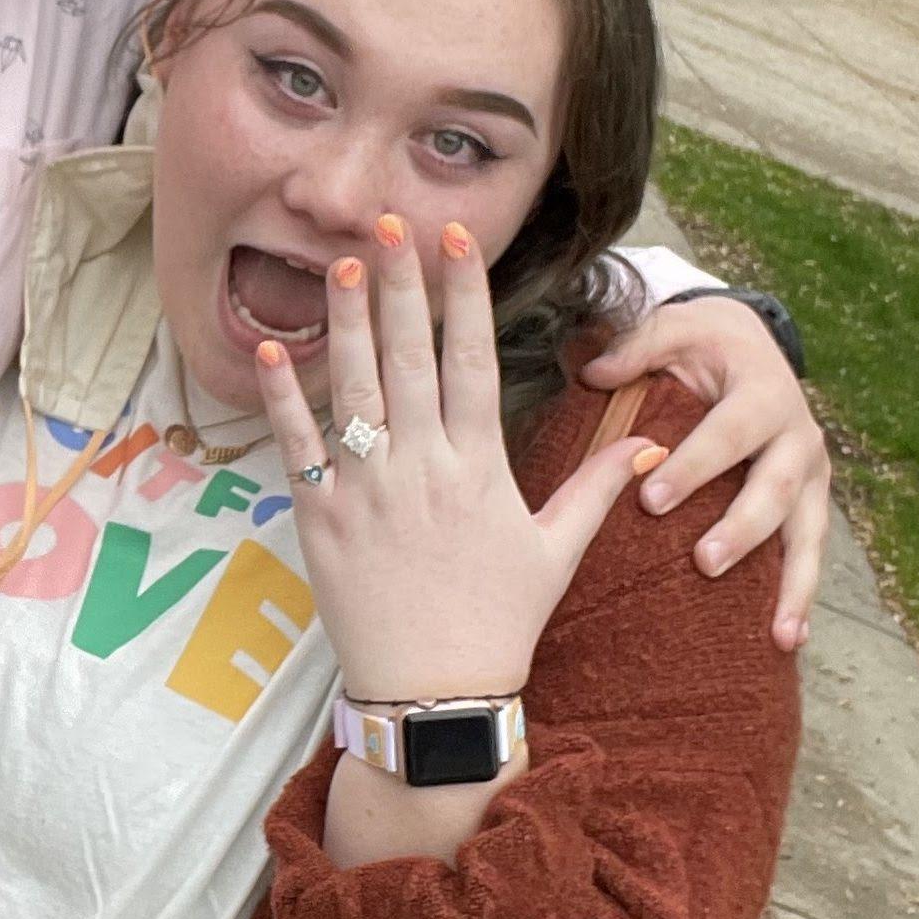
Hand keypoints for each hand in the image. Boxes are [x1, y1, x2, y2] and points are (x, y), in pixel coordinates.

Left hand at [250, 215, 664, 719]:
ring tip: (340, 263)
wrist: (433, 695)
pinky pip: (296, 448)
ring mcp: (368, 491)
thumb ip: (595, 490)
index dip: (465, 296)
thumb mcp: (555, 552)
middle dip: (400, 285)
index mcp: (481, 466)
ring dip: (344, 322)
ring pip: (353, 389)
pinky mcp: (321, 519)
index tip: (456, 242)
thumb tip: (648, 446)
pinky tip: (270, 349)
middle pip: (409, 358)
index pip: (474, 360)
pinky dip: (282, 399)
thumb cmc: (498, 623)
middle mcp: (423, 467)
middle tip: (390, 223)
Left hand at [577, 294, 830, 650]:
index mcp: (764, 391)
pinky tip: (788, 640)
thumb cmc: (702, 344)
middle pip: (774, 488)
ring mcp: (811, 475)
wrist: (754, 345)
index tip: (653, 499)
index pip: (730, 432)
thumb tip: (592, 373)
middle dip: (742, 529)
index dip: (696, 465)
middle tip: (703, 563)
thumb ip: (636, 347)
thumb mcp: (674, 330)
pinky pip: (810, 554)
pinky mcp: (810, 503)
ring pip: (807, 533)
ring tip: (778, 633)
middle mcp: (799, 435)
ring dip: (793, 584)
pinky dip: (803, 596)